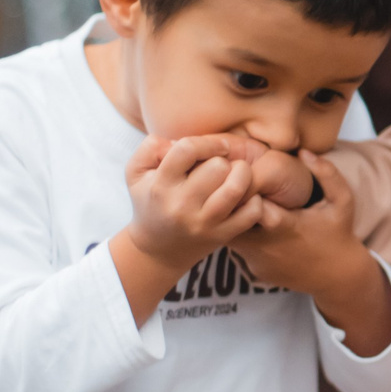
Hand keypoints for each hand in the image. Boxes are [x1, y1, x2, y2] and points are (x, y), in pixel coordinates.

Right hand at [108, 135, 268, 323]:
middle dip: (224, 160)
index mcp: (160, 186)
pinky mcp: (221, 236)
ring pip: (236, 188)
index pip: (187, 150)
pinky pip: (251, 213)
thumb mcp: (136, 173)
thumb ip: (150, 147)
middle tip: (224, 165)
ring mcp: (203, 223)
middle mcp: (181, 206)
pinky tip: (246, 196)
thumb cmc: (150, 201)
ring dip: (243, 175)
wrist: (157, 250)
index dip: (207, 142)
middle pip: (218, 167)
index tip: (218, 147)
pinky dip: (254, 200)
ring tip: (238, 174)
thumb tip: (175, 141)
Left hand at [234, 150, 390, 355]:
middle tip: (237, 188)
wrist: (338, 277)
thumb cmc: (338, 233)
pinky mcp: (254, 271)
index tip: (249, 177)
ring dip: (233, 219)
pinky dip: (241, 237)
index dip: (244, 188)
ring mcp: (257, 261)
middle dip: (231, 203)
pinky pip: (237, 250)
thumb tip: (302, 151)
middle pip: (230, 219)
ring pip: (229, 234)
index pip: (249, 203)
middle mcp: (265, 246)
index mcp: (284, 226)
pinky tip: (254, 227)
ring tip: (243, 204)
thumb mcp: (342, 201)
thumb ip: (326, 173)